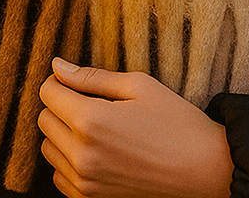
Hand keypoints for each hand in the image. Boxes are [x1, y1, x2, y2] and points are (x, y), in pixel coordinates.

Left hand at [38, 59, 233, 197]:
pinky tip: (98, 150)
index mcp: (92, 121)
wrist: (205, 170)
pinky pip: (60, 176)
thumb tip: (57, 65)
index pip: (48, 93)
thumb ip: (92, 77)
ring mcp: (85, 183)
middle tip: (92, 101)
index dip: (60, 80)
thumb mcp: (138, 85)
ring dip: (63, 134)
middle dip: (61, 105)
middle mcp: (82, 156)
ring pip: (48, 149)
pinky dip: (70, 161)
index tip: (78, 80)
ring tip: (97, 126)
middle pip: (44, 120)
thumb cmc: (175, 121)